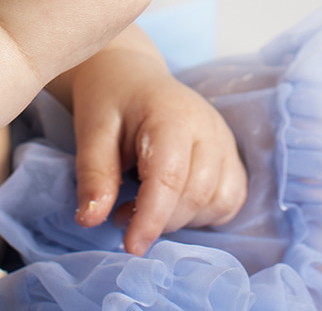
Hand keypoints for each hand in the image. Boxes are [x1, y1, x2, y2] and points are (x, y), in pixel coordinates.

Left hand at [69, 46, 247, 255]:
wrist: (130, 75)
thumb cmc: (110, 100)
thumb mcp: (91, 130)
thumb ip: (94, 174)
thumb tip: (90, 220)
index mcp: (173, 114)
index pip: (170, 178)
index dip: (150, 219)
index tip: (130, 247)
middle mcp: (209, 126)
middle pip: (195, 195)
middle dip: (159, 219)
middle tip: (121, 213)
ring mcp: (225, 140)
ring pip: (218, 203)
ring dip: (182, 218)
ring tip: (144, 203)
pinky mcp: (231, 155)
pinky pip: (231, 199)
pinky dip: (204, 213)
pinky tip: (172, 202)